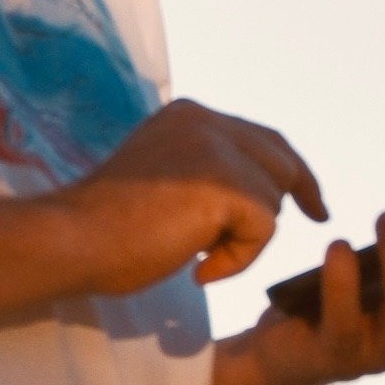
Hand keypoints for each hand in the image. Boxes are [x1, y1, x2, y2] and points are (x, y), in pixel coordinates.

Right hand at [58, 98, 324, 293]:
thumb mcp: (163, 180)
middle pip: (280, 161)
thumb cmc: (104, 227)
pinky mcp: (226, 185)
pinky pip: (263, 232)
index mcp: (189, 116)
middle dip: (294, 196)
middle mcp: (206, 121)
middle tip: (305, 222)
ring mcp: (216, 149)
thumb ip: (202, 172)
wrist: (71, 238)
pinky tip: (198, 268)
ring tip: (195, 256)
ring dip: (244, 240)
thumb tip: (255, 194)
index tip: (313, 203)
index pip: (261, 138)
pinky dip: (237, 260)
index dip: (292, 171)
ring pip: (271, 201)